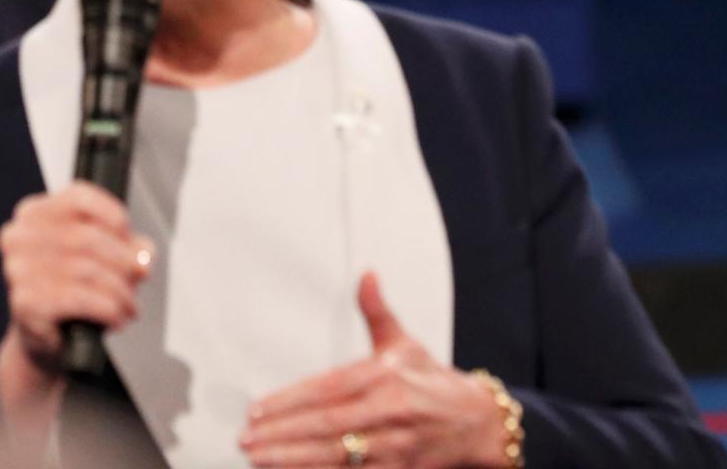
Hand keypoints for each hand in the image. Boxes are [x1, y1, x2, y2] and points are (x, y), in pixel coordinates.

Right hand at [0, 180, 152, 374]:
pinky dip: (107, 308)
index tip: (130, 238)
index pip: (79, 197)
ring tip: (130, 304)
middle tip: (139, 276)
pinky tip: (117, 317)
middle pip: (87, 237)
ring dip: (119, 290)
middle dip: (123, 260)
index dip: (114, 216)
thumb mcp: (103, 257)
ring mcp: (18, 269)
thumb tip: (143, 255)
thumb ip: (129, 247)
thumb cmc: (71, 287)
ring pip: (86, 270)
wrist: (43, 336)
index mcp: (34, 212)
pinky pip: (78, 299)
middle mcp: (19, 236)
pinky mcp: (25, 302)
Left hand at [240, 272, 509, 467]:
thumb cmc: (433, 382)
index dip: (290, 400)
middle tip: (247, 439)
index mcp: (383, 377)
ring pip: (338, 456)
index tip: (258, 409)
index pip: (328, 389)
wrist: (479, 423)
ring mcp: (394, 446)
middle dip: (283, 434)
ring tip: (260, 459)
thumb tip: (366, 275)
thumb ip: (376, 311)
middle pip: (327, 426)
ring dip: (296, 460)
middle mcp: (388, 411)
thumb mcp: (405, 342)